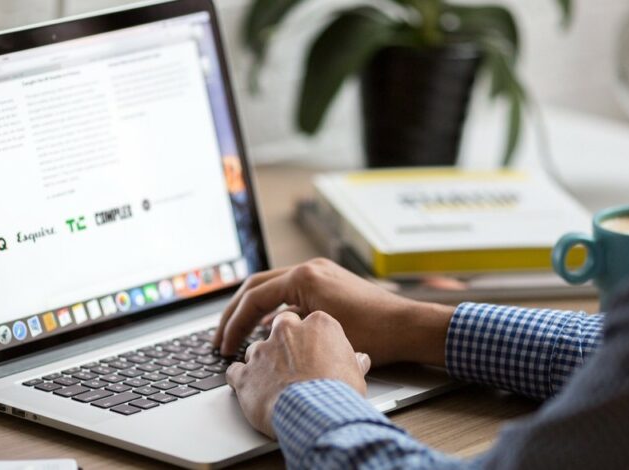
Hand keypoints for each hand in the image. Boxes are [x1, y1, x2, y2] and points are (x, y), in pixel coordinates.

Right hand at [214, 258, 452, 365]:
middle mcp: (310, 269)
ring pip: (272, 288)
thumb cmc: (373, 334)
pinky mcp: (328, 283)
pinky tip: (269, 332)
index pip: (254, 297)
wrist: (408, 327)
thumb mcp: (321, 334)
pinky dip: (275, 311)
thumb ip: (286, 330)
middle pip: (257, 287)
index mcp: (305, 277)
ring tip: (238, 336)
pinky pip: (291, 293)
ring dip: (253, 311)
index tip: (224, 346)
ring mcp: (320, 273)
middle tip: (220, 338)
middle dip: (235, 314)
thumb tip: (261, 337)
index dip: (234, 324)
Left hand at [226, 310, 371, 437]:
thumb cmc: (338, 393)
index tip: (312, 350)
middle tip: (291, 362)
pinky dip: (241, 380)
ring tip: (273, 383)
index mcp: (317, 324)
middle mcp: (287, 331)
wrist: (316, 414)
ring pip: (256, 350)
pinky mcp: (245, 373)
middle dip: (283, 343)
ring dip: (262, 364)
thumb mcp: (355, 374)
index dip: (310, 339)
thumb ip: (353, 361)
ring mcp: (262, 350)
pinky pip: (235, 371)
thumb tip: (360, 360)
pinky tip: (250, 390)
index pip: (309, 322)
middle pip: (279, 328)